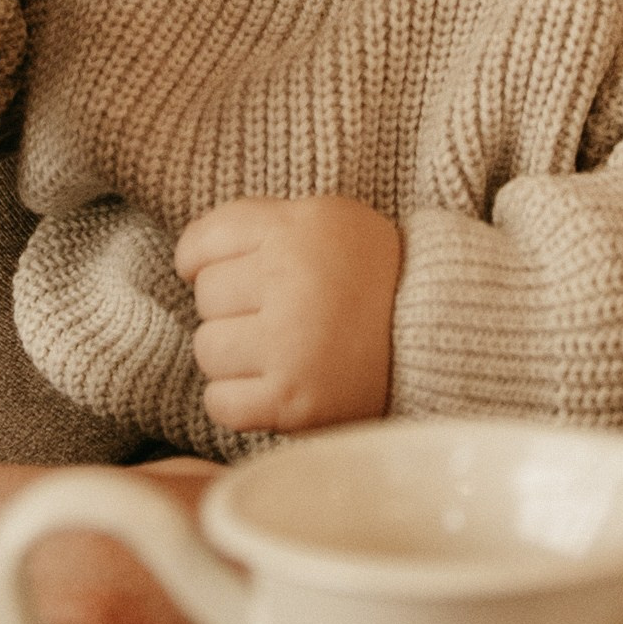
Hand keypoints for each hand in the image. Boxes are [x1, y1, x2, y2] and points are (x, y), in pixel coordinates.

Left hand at [176, 195, 400, 433]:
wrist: (435, 334)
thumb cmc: (369, 275)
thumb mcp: (325, 221)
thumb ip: (260, 225)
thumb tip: (186, 260)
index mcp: (296, 230)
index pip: (201, 243)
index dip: (200, 259)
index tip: (222, 271)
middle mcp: (290, 282)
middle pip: (206, 297)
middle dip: (233, 306)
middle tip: (276, 312)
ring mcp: (290, 345)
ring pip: (207, 349)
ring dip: (233, 353)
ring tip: (277, 349)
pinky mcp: (293, 400)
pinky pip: (219, 402)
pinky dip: (236, 398)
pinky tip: (269, 384)